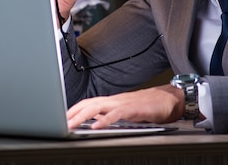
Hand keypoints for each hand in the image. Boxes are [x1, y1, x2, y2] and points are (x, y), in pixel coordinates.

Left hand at [66, 84, 184, 128]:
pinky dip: (105, 120)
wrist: (170, 99)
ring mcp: (123, 103)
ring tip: (70, 125)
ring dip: (82, 116)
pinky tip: (96, 127)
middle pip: (87, 104)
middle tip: (57, 123)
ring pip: (97, 107)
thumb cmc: (150, 106)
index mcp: (111, 101)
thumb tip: (94, 121)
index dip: (72, 110)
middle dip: (71, 114)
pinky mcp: (133, 109)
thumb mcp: (125, 112)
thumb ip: (110, 115)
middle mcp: (114, 100)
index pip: (87, 103)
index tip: (59, 119)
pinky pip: (116, 114)